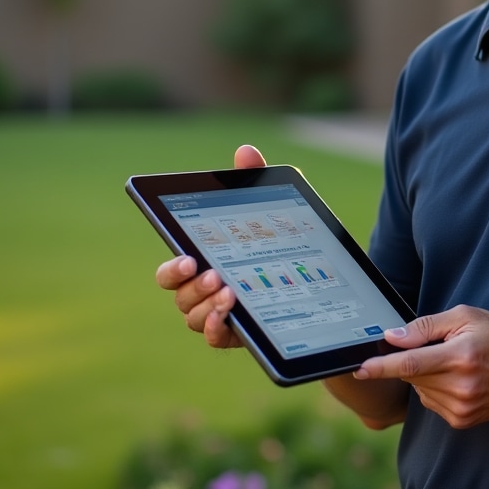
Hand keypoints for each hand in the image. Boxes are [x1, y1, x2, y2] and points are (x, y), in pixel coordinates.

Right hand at [153, 144, 266, 348]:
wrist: (316, 277)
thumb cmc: (279, 238)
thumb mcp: (272, 205)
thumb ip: (255, 178)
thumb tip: (245, 151)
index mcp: (206, 260)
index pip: (174, 270)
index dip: (172, 269)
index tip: (187, 259)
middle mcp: (205, 289)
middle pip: (180, 295)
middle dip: (190, 286)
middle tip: (213, 274)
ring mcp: (220, 313)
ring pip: (194, 317)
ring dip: (207, 306)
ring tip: (231, 291)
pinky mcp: (238, 332)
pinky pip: (215, 338)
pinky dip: (216, 328)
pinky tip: (231, 314)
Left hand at [355, 305, 488, 428]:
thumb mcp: (465, 317)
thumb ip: (425, 327)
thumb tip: (393, 337)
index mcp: (460, 356)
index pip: (411, 363)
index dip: (381, 366)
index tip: (359, 368)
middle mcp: (460, 386)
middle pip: (412, 375)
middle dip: (411, 360)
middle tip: (435, 348)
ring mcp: (461, 407)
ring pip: (419, 390)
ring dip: (424, 375)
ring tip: (453, 363)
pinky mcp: (461, 420)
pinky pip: (431, 403)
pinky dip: (434, 389)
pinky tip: (456, 379)